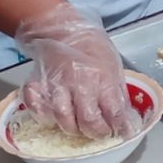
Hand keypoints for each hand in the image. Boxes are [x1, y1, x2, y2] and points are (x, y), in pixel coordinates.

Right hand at [15, 3, 141, 139]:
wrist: (64, 29)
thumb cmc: (92, 47)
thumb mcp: (114, 65)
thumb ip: (117, 92)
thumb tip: (124, 118)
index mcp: (103, 76)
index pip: (113, 112)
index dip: (118, 127)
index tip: (120, 132)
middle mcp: (80, 82)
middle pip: (88, 121)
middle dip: (95, 133)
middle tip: (98, 132)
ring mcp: (57, 84)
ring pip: (63, 120)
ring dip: (72, 128)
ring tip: (78, 124)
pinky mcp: (37, 85)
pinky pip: (38, 110)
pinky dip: (45, 117)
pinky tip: (53, 114)